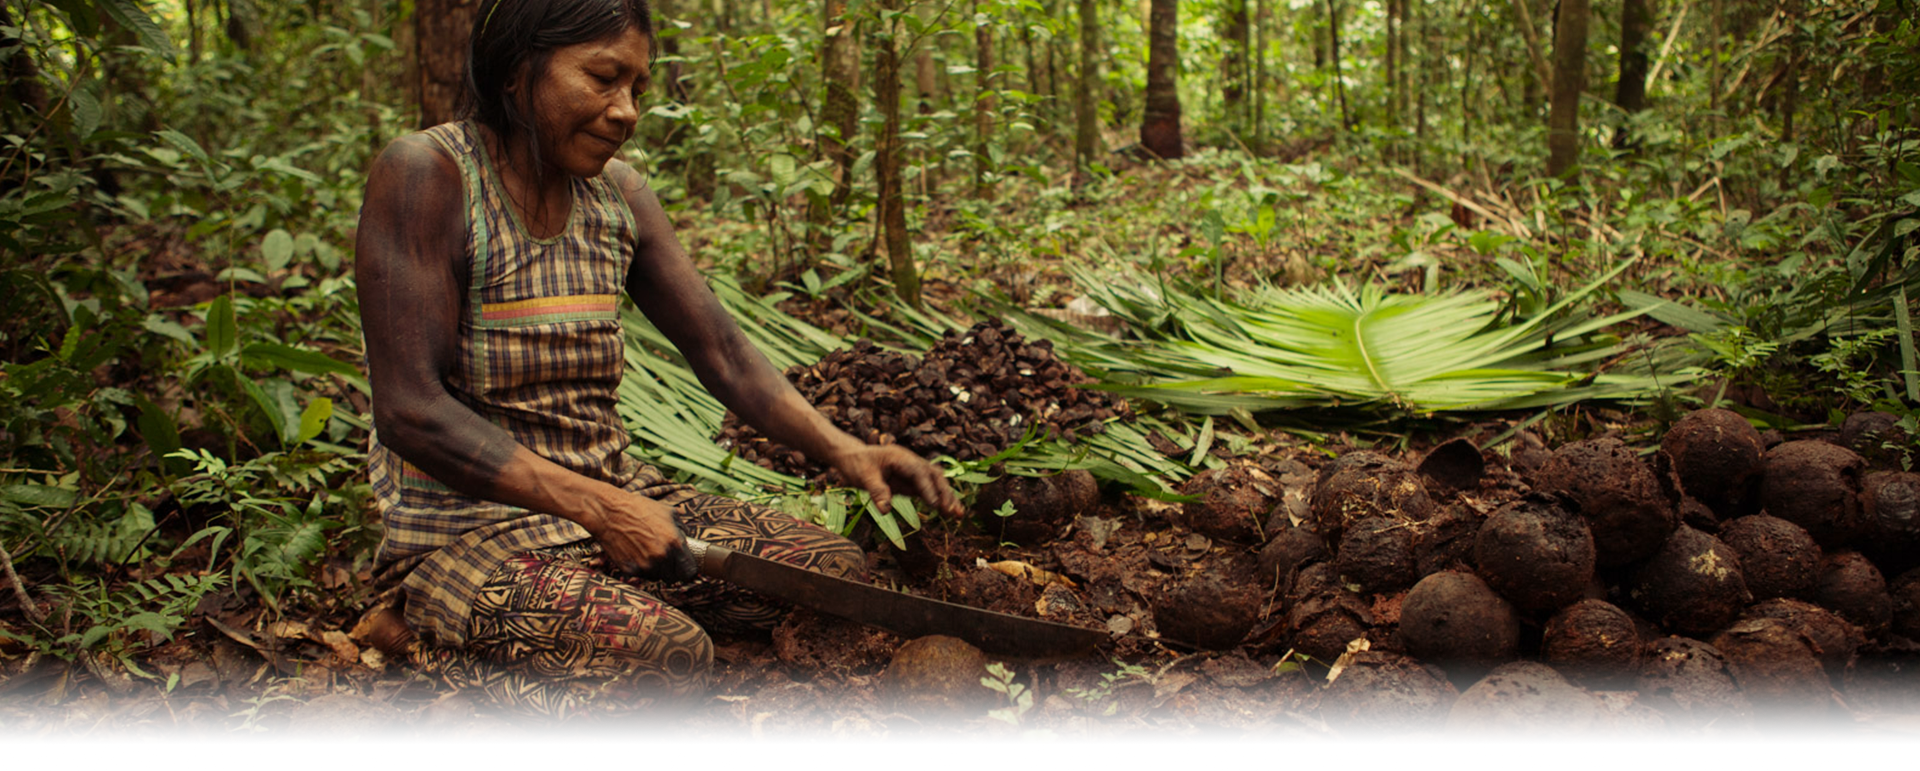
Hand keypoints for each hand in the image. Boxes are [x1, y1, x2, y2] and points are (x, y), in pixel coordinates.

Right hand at [583, 493, 698, 581]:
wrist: (608, 512)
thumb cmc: (639, 508)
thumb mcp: (669, 512)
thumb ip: (683, 530)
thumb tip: (688, 543)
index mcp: (674, 542)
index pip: (689, 572)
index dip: (687, 570)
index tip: (683, 567)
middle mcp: (661, 557)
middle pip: (673, 578)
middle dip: (671, 569)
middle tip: (663, 557)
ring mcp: (644, 565)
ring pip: (656, 577)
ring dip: (655, 568)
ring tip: (646, 550)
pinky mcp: (629, 570)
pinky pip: (641, 575)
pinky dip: (640, 567)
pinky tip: (634, 551)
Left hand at [830, 444, 962, 518]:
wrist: (854, 457)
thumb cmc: (857, 464)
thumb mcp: (862, 477)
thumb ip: (876, 491)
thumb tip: (885, 511)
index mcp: (900, 457)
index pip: (918, 472)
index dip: (927, 487)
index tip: (934, 504)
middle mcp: (912, 462)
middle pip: (934, 476)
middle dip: (945, 493)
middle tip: (952, 512)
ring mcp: (914, 471)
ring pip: (937, 483)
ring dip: (948, 498)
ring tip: (959, 515)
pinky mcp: (913, 482)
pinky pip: (932, 490)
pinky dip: (942, 501)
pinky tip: (951, 513)